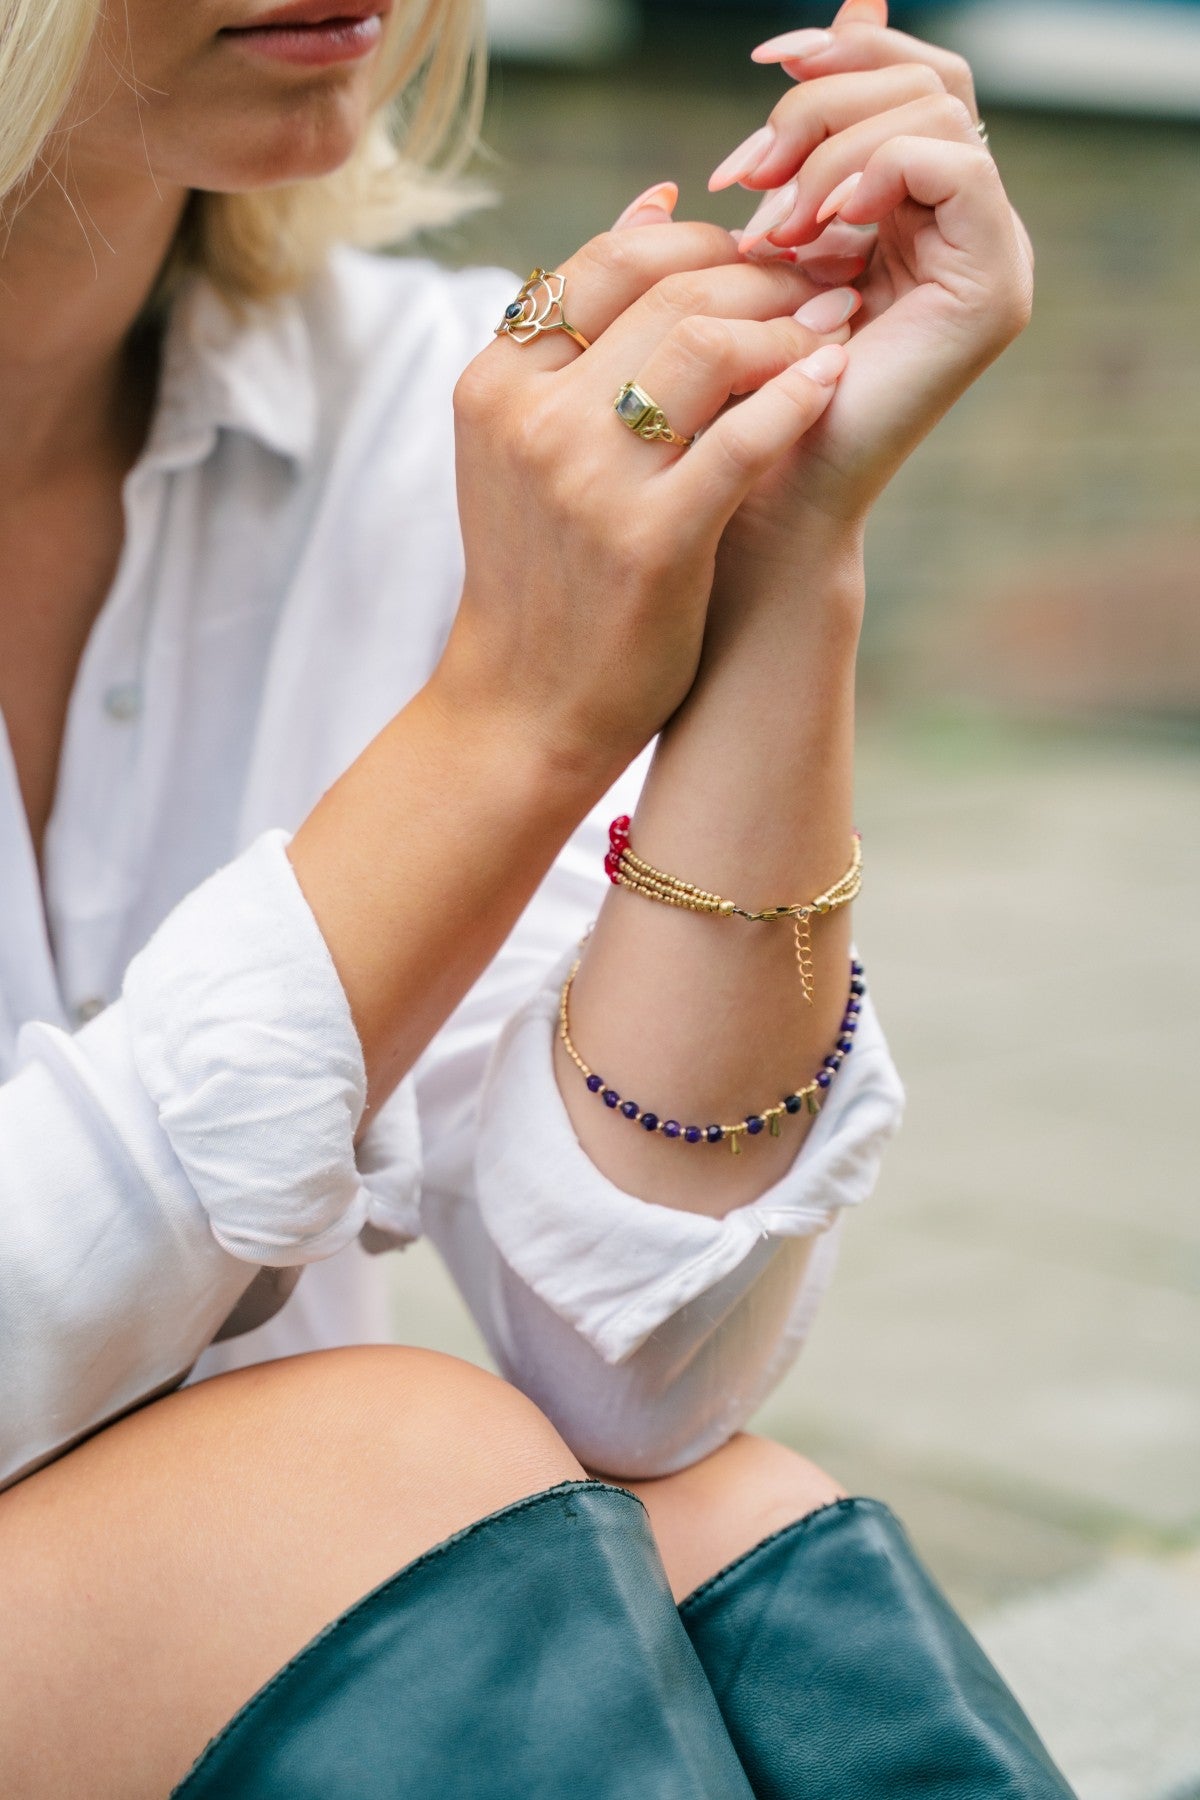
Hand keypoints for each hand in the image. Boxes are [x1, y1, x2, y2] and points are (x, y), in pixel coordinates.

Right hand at [435, 223, 850, 788]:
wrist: (526, 704)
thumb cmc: (545, 567)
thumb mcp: (530, 437)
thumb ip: (584, 329)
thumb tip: (656, 199)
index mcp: (494, 383)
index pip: (607, 260)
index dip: (696, 243)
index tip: (752, 261)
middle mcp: (530, 419)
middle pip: (666, 289)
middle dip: (758, 274)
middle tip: (813, 283)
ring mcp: (587, 480)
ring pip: (707, 343)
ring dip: (784, 325)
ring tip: (825, 330)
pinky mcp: (651, 542)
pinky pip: (745, 438)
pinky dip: (797, 396)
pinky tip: (828, 383)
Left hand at [705, 0, 1032, 563]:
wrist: (750, 504)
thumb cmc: (735, 394)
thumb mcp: (757, 247)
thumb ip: (796, 150)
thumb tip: (836, 8)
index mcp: (914, 212)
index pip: (909, 78)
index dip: (843, 48)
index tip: (761, 60)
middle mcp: (963, 229)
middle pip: (927, 79)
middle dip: (824, 99)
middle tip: (746, 173)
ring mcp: (988, 258)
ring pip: (937, 110)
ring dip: (835, 142)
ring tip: (770, 221)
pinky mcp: (993, 289)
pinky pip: (954, 166)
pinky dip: (876, 172)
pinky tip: (814, 226)